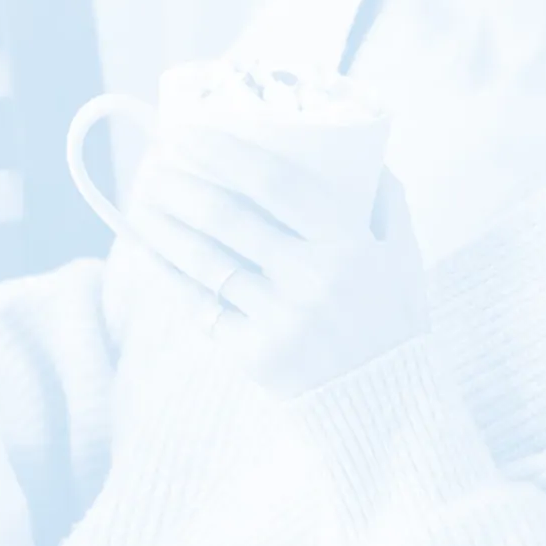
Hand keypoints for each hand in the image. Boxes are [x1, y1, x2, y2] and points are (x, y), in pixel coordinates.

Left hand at [123, 124, 428, 397]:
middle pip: (226, 217)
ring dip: (163, 226)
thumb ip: (386, 201)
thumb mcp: (404, 257)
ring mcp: (279, 319)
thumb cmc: (394, 323)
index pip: (274, 183)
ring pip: (204, 260)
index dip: (224, 154)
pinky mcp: (254, 355)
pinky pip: (200, 306)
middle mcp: (310, 279)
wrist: (387, 410)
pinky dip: (169, 275)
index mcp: (348, 244)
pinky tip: (149, 252)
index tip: (188, 134)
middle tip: (152, 163)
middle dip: (180, 185)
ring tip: (141, 202)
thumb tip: (361, 151)